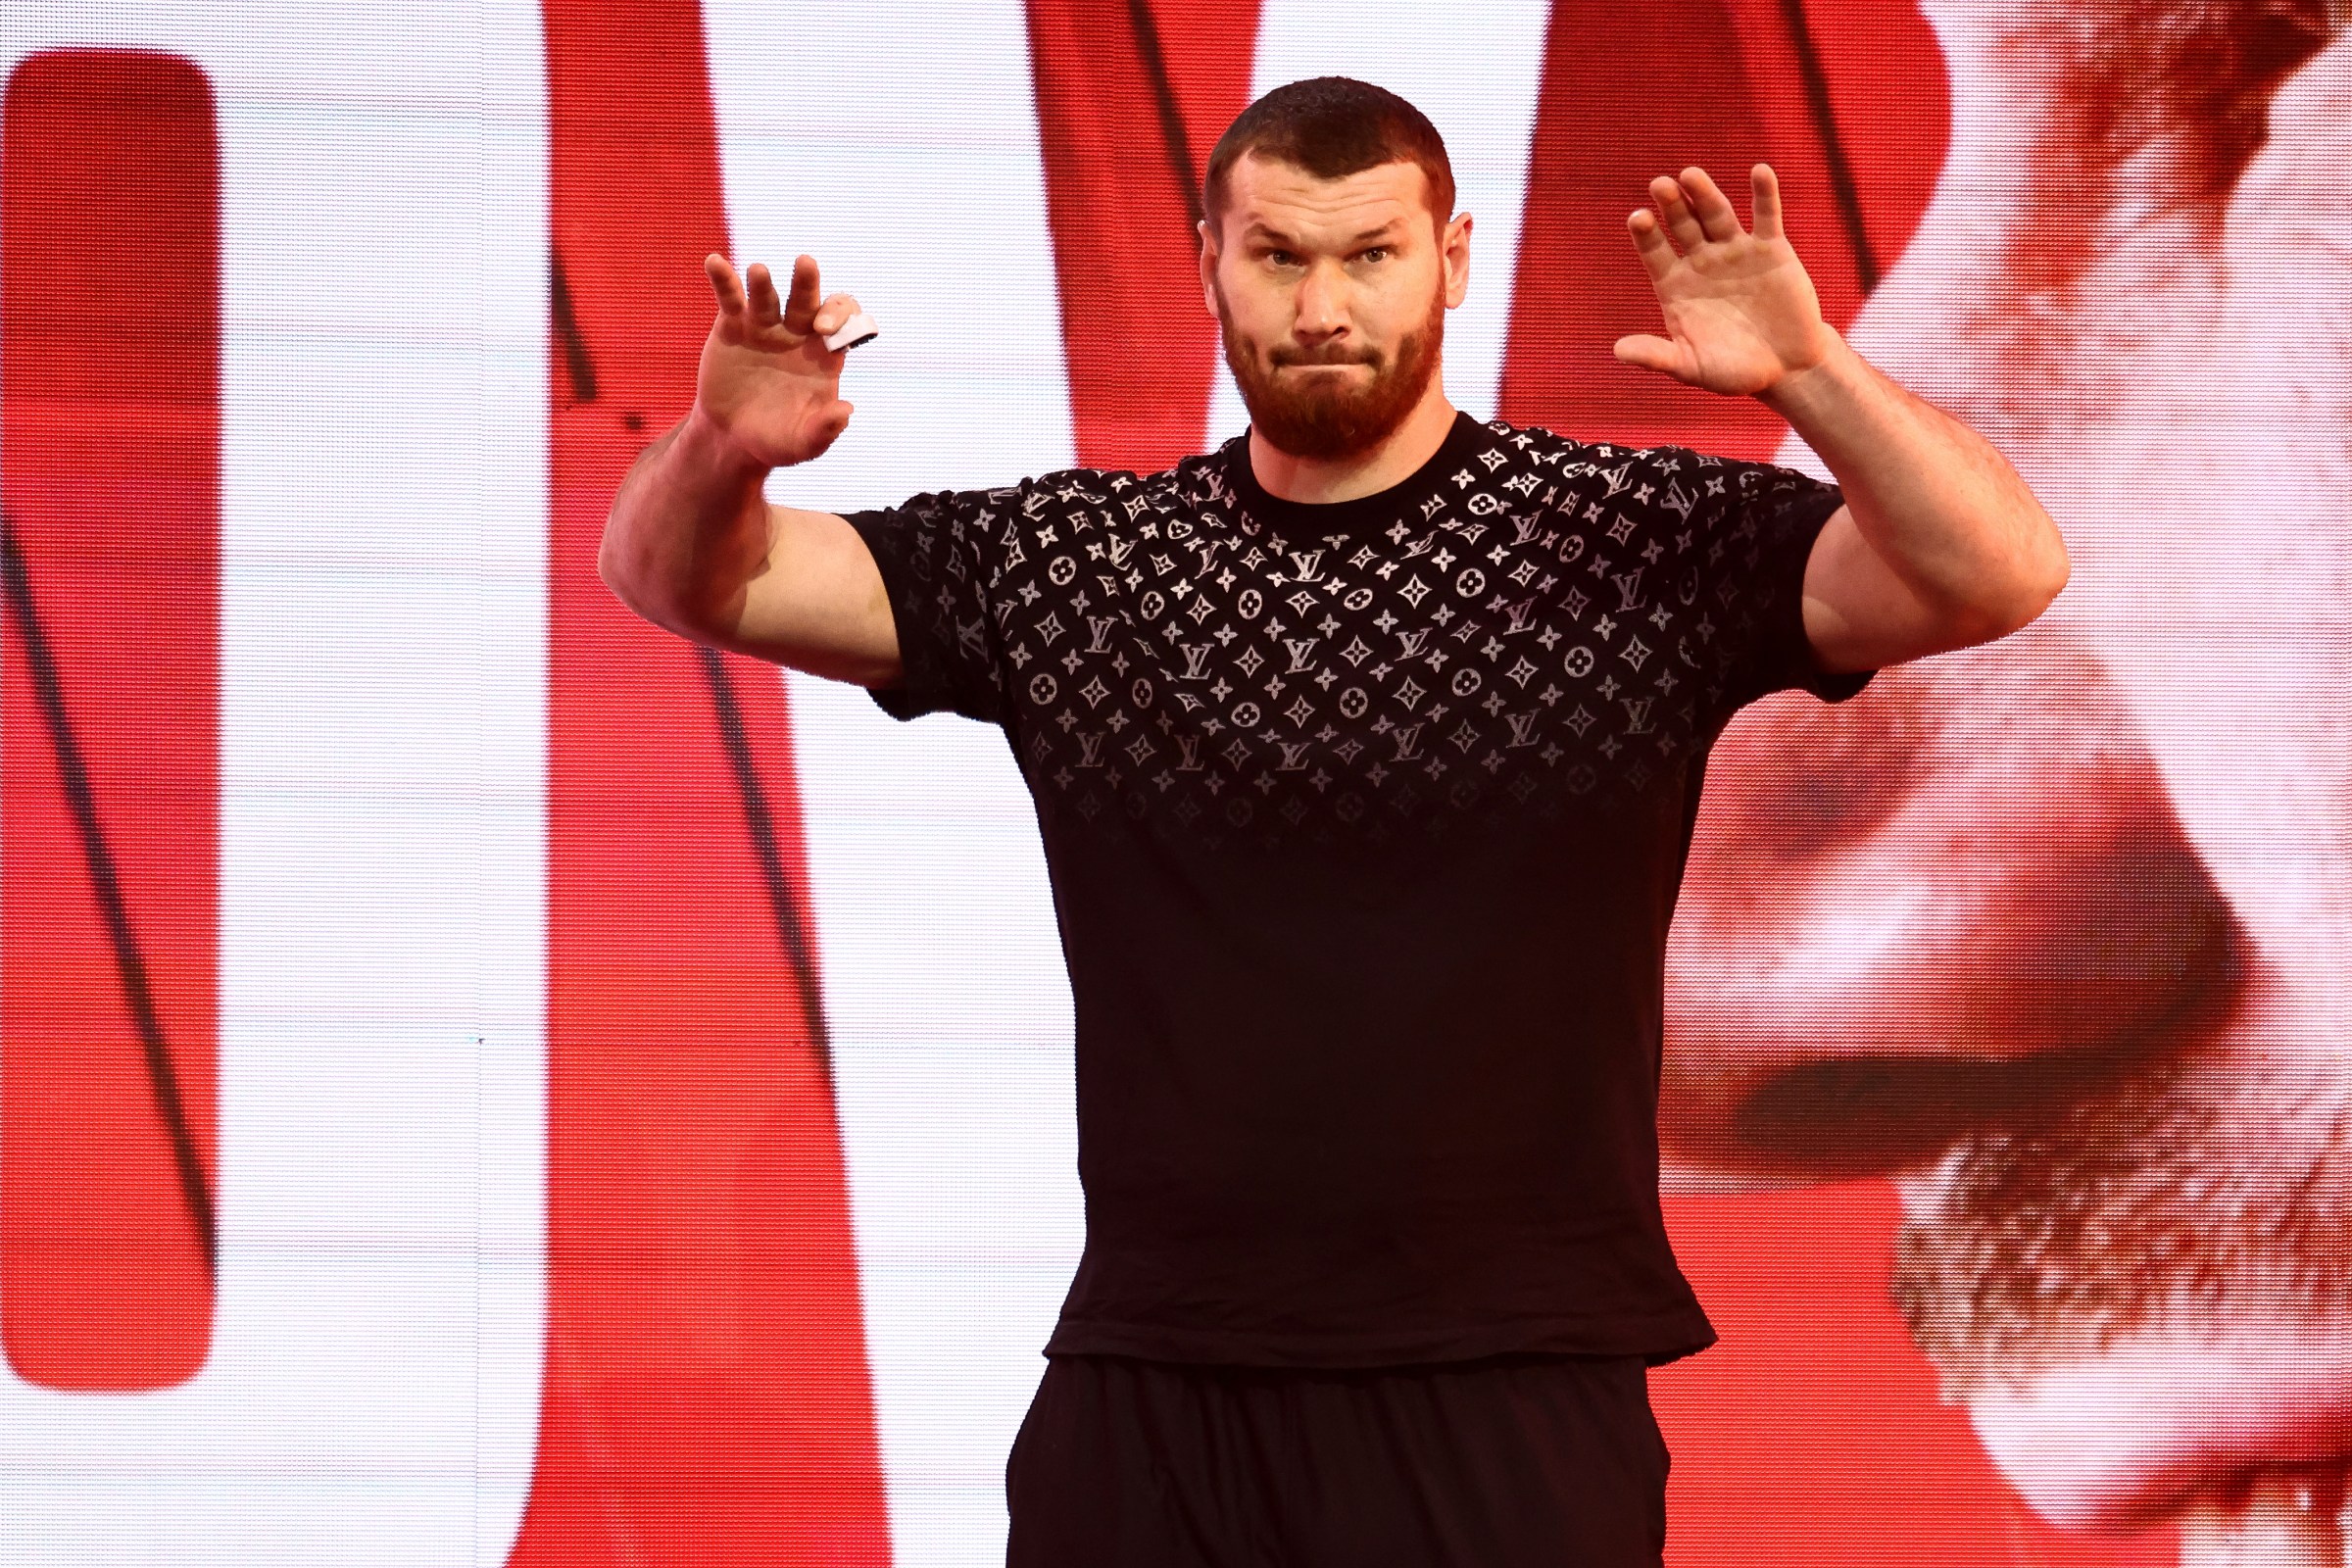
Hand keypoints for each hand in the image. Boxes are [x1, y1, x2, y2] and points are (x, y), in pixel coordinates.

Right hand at [694, 253, 860, 468]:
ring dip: (763, 281)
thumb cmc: (776, 439)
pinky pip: (730, 296)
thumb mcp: (802, 443)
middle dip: (807, 282)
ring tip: (758, 272)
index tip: (823, 330)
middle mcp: (797, 332)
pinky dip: (723, 278)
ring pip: (767, 294)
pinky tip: (714, 262)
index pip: (842, 322)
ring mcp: (765, 325)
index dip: (838, 318)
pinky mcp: (733, 325)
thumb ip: (824, 430)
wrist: (733, 437)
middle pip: (807, 299)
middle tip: (805, 265)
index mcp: (823, 354)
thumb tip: (846, 411)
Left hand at [1613, 164, 1838, 397]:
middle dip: (1672, 205)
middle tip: (1659, 184)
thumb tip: (1618, 351)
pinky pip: (1766, 216)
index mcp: (1676, 285)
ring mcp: (1735, 251)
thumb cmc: (1733, 371)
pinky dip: (1764, 193)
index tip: (1638, 218)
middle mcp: (1701, 261)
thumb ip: (1658, 356)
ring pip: (1717, 214)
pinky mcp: (1771, 248)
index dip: (1646, 235)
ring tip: (1690, 174)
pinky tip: (1759, 171)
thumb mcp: (1692, 367)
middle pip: (1683, 225)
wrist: (1786, 368)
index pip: (1654, 252)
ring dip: (1705, 193)